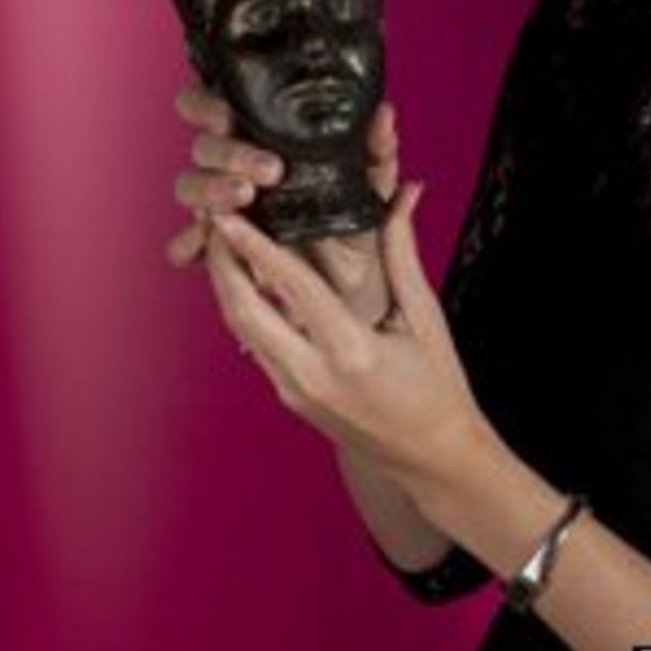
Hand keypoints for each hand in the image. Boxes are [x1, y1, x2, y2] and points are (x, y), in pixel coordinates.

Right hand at [168, 83, 399, 324]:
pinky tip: (200, 249)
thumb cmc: (358, 223)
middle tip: (267, 169)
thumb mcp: (372, 186)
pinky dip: (188, 243)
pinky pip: (184, 242)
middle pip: (203, 145)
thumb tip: (384, 115)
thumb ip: (377, 151)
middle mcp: (233, 166)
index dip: (207, 104)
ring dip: (209, 189)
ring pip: (189, 185)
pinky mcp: (216, 245)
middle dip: (228, 153)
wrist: (354, 287)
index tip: (230, 115)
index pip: (212, 102)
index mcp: (262, 138)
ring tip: (243, 198)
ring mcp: (220, 205)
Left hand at [205, 184, 489, 491]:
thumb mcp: (424, 315)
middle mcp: (312, 375)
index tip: (229, 215)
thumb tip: (405, 193)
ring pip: (241, 327)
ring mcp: (294, 390)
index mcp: (351, 352)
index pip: (291, 287)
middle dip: (221, 261)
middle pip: (242, 310)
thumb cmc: (436, 386)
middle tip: (213, 217)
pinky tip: (246, 278)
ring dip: (226, 282)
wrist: (430, 457)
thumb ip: (402, 252)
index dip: (255, 246)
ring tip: (222, 240)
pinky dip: (244, 306)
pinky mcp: (289, 397)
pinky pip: (255, 342)